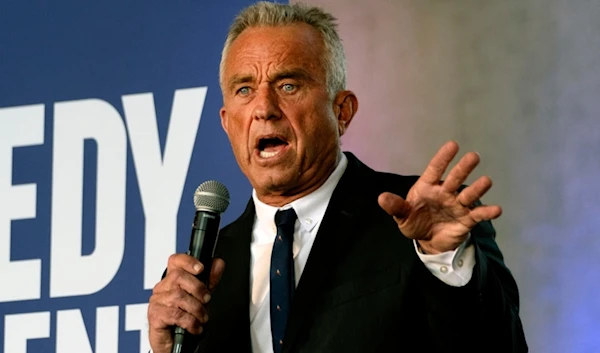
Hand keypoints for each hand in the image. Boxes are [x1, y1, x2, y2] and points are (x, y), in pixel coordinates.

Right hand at [147, 254, 224, 352]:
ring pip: (178, 296)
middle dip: (198, 288)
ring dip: (196, 308)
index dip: (188, 261)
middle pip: (178, 276)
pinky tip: (195, 327)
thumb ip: (209, 280)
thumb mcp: (201, 297)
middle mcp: (162, 288)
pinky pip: (175, 314)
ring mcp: (157, 301)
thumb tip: (218, 263)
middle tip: (207, 300)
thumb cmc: (185, 319)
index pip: (176, 261)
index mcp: (172, 279)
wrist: (174, 343)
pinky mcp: (155, 315)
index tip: (201, 268)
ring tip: (202, 317)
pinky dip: (190, 322)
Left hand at [378, 141, 501, 253]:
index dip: (443, 157)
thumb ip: (395, 206)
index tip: (453, 145)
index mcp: (428, 187)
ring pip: (468, 194)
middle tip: (473, 156)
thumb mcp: (402, 215)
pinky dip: (487, 212)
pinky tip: (497, 209)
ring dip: (477, 188)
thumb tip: (381, 198)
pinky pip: (478, 214)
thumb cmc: (414, 221)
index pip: (436, 169)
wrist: (428, 241)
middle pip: (455, 178)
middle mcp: (445, 192)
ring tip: (486, 181)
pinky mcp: (466, 219)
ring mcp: (457, 205)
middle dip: (463, 168)